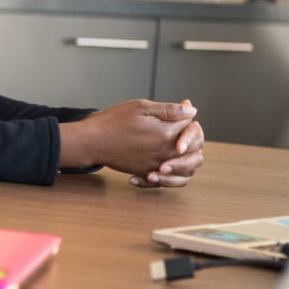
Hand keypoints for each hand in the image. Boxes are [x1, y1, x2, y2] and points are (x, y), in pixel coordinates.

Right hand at [59, 99, 201, 186]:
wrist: (92, 141)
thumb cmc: (114, 121)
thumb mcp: (141, 107)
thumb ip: (169, 110)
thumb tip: (192, 111)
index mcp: (167, 134)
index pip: (191, 126)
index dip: (187, 116)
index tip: (181, 108)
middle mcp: (165, 153)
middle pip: (195, 148)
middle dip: (192, 137)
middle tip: (181, 128)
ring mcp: (157, 166)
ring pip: (187, 169)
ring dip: (187, 158)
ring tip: (179, 148)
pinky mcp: (147, 174)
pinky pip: (170, 181)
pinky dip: (172, 175)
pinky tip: (164, 164)